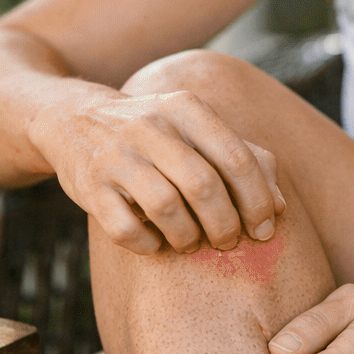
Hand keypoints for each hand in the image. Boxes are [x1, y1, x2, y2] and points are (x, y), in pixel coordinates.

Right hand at [28, 88, 284, 254]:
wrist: (73, 118)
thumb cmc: (157, 135)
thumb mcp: (198, 131)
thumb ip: (246, 161)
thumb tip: (280, 207)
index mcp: (187, 108)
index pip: (237, 157)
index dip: (257, 200)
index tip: (263, 229)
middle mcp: (151, 126)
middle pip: (204, 186)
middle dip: (225, 225)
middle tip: (228, 241)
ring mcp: (117, 155)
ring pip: (166, 208)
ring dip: (189, 237)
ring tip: (193, 243)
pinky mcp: (90, 185)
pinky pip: (127, 229)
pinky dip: (150, 245)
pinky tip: (157, 243)